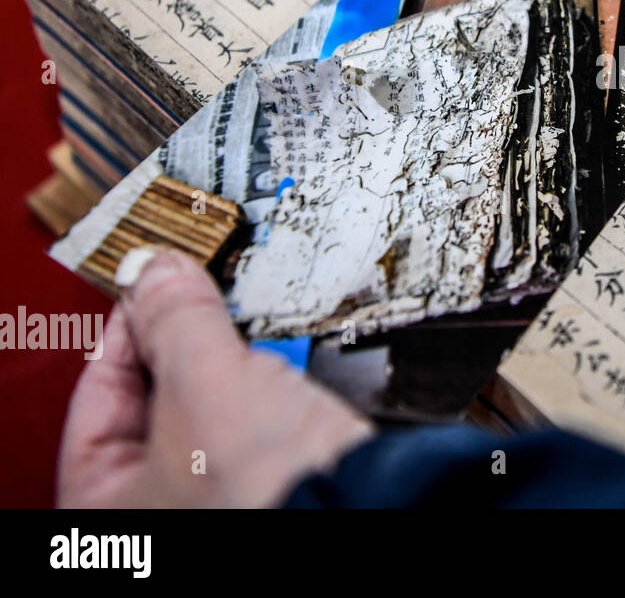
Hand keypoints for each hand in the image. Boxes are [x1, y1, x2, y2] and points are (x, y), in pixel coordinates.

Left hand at [58, 247, 372, 506]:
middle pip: (155, 404)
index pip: (96, 401)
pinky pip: (256, 426)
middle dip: (187, 345)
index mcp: (107, 506)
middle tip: (202, 302)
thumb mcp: (206, 378)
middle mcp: (158, 512)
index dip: (124, 335)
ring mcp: (218, 501)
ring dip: (237, 364)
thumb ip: (173, 318)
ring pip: (213, 412)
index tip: (151, 292)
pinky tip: (287, 361)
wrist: (366, 501)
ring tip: (254, 329)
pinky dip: (270, 389)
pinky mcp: (272, 486)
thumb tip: (158, 275)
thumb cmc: (269, 486)